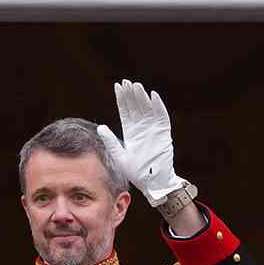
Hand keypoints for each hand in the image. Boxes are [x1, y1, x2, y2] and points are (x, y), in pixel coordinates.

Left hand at [95, 79, 181, 205]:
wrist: (152, 182)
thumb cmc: (136, 172)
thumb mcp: (119, 156)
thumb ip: (110, 141)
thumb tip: (100, 127)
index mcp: (131, 132)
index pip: (126, 111)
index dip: (122, 99)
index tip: (118, 86)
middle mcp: (142, 128)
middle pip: (136, 107)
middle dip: (131, 94)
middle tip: (126, 82)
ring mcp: (153, 129)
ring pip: (147, 109)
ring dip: (142, 97)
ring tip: (136, 86)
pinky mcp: (163, 133)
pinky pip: (161, 116)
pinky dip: (158, 106)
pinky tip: (153, 96)